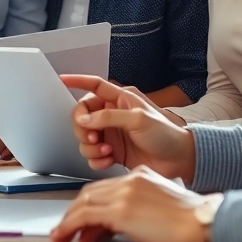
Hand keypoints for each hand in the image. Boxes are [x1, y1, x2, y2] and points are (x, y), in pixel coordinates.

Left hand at [49, 166, 212, 241]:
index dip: (88, 206)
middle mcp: (130, 180)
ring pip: (83, 203)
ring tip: (59, 238)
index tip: (81, 223)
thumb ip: (136, 210)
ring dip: (67, 222)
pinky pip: (85, 216)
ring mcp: (124, 193)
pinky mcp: (121, 210)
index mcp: (140, 176)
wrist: (204, 224)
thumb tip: (113, 227)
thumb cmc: (191, 223)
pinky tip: (64, 237)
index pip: (105, 189)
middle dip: (73, 214)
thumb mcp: (160, 208)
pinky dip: (70, 227)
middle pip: (90, 194)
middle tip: (63, 231)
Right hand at [61, 75, 196, 181]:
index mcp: (120, 100)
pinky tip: (108, 161)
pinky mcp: (112, 152)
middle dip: (83, 129)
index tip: (62, 80)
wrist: (180, 160)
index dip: (77, 81)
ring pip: (84, 138)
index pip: (94, 86)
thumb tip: (85, 120)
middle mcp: (112, 115)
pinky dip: (96, 160)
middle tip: (94, 138)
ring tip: (106, 151)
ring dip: (90, 147)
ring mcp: (111, 134)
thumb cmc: (167, 134)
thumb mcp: (139, 119)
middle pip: (82, 117)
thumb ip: (109, 117)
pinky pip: (92, 155)